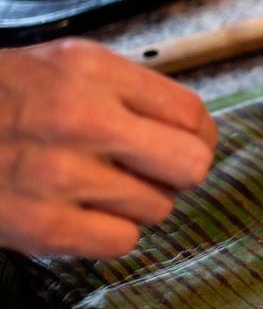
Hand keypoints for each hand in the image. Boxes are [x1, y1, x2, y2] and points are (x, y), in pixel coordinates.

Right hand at [0, 39, 216, 257]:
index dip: (197, 137)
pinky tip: (80, 212)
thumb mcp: (65, 66)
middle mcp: (81, 118)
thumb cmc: (1, 99)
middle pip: (191, 166)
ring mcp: (61, 175)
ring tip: (94, 186)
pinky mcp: (43, 226)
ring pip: (158, 208)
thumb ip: (130, 92)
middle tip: (149, 171)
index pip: (192, 115)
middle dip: (177, 173)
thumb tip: (196, 133)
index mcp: (91, 71)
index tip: (184, 144)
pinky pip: (122, 242)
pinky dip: (108, 233)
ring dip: (135, 203)